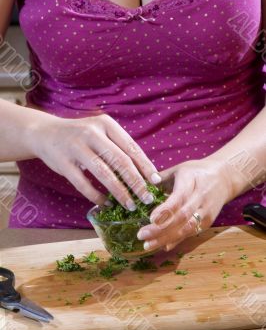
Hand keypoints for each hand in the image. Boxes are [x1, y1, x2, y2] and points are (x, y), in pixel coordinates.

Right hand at [30, 113, 160, 208]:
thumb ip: (118, 147)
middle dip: (136, 182)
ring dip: (120, 192)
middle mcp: (92, 133)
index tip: (156, 182)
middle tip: (146, 198)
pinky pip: (83, 184)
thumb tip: (144, 172)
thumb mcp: (100, 132)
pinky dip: (96, 196)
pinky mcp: (63, 163)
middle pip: (120, 161)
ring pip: (104, 174)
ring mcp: (76, 148)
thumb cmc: (80, 136)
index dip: (145, 166)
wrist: (46, 133)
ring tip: (130, 205)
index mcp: (106, 124)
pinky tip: (106, 203)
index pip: (131, 147)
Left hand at [137, 158, 232, 250]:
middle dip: (160, 228)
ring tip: (148, 245)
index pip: (179, 198)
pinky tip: (163, 246)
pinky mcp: (208, 222)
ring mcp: (205, 212)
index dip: (165, 210)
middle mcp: (200, 198)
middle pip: (181, 217)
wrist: (225, 178)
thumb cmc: (196, 172)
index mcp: (191, 182)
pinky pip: (191, 233)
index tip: (151, 219)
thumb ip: (161, 176)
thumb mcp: (179, 168)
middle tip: (142, 235)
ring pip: (186, 228)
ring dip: (166, 238)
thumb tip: (144, 182)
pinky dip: (177, 240)